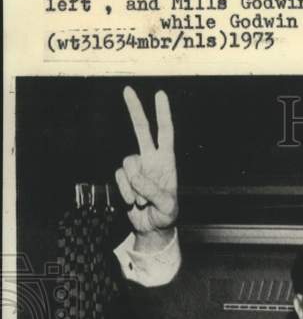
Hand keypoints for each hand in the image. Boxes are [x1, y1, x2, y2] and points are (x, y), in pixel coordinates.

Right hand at [115, 86, 177, 240]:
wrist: (152, 228)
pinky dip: (125, 191)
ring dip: (133, 186)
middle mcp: (151, 160)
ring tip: (143, 202)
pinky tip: (133, 203)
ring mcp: (137, 169)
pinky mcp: (125, 179)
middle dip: (135, 111)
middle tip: (128, 90)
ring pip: (127, 163)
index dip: (163, 115)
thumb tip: (136, 178)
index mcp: (167, 162)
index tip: (160, 95)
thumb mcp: (167, 207)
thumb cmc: (166, 216)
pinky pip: (119, 177)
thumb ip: (154, 192)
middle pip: (142, 131)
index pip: (166, 134)